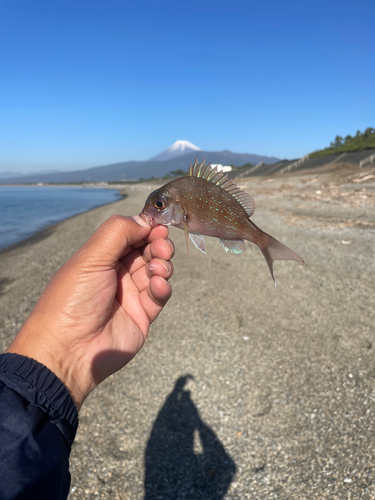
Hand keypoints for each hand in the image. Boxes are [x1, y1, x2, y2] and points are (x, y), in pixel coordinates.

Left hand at [5, 215, 173, 410]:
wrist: (69, 350)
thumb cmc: (73, 300)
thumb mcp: (91, 258)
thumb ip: (118, 233)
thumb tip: (145, 220)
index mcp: (101, 257)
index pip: (131, 235)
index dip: (146, 228)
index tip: (159, 226)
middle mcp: (117, 273)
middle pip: (147, 251)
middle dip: (158, 245)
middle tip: (162, 247)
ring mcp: (131, 295)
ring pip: (157, 271)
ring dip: (162, 264)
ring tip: (157, 268)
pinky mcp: (143, 315)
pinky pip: (159, 295)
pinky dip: (162, 286)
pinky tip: (158, 285)